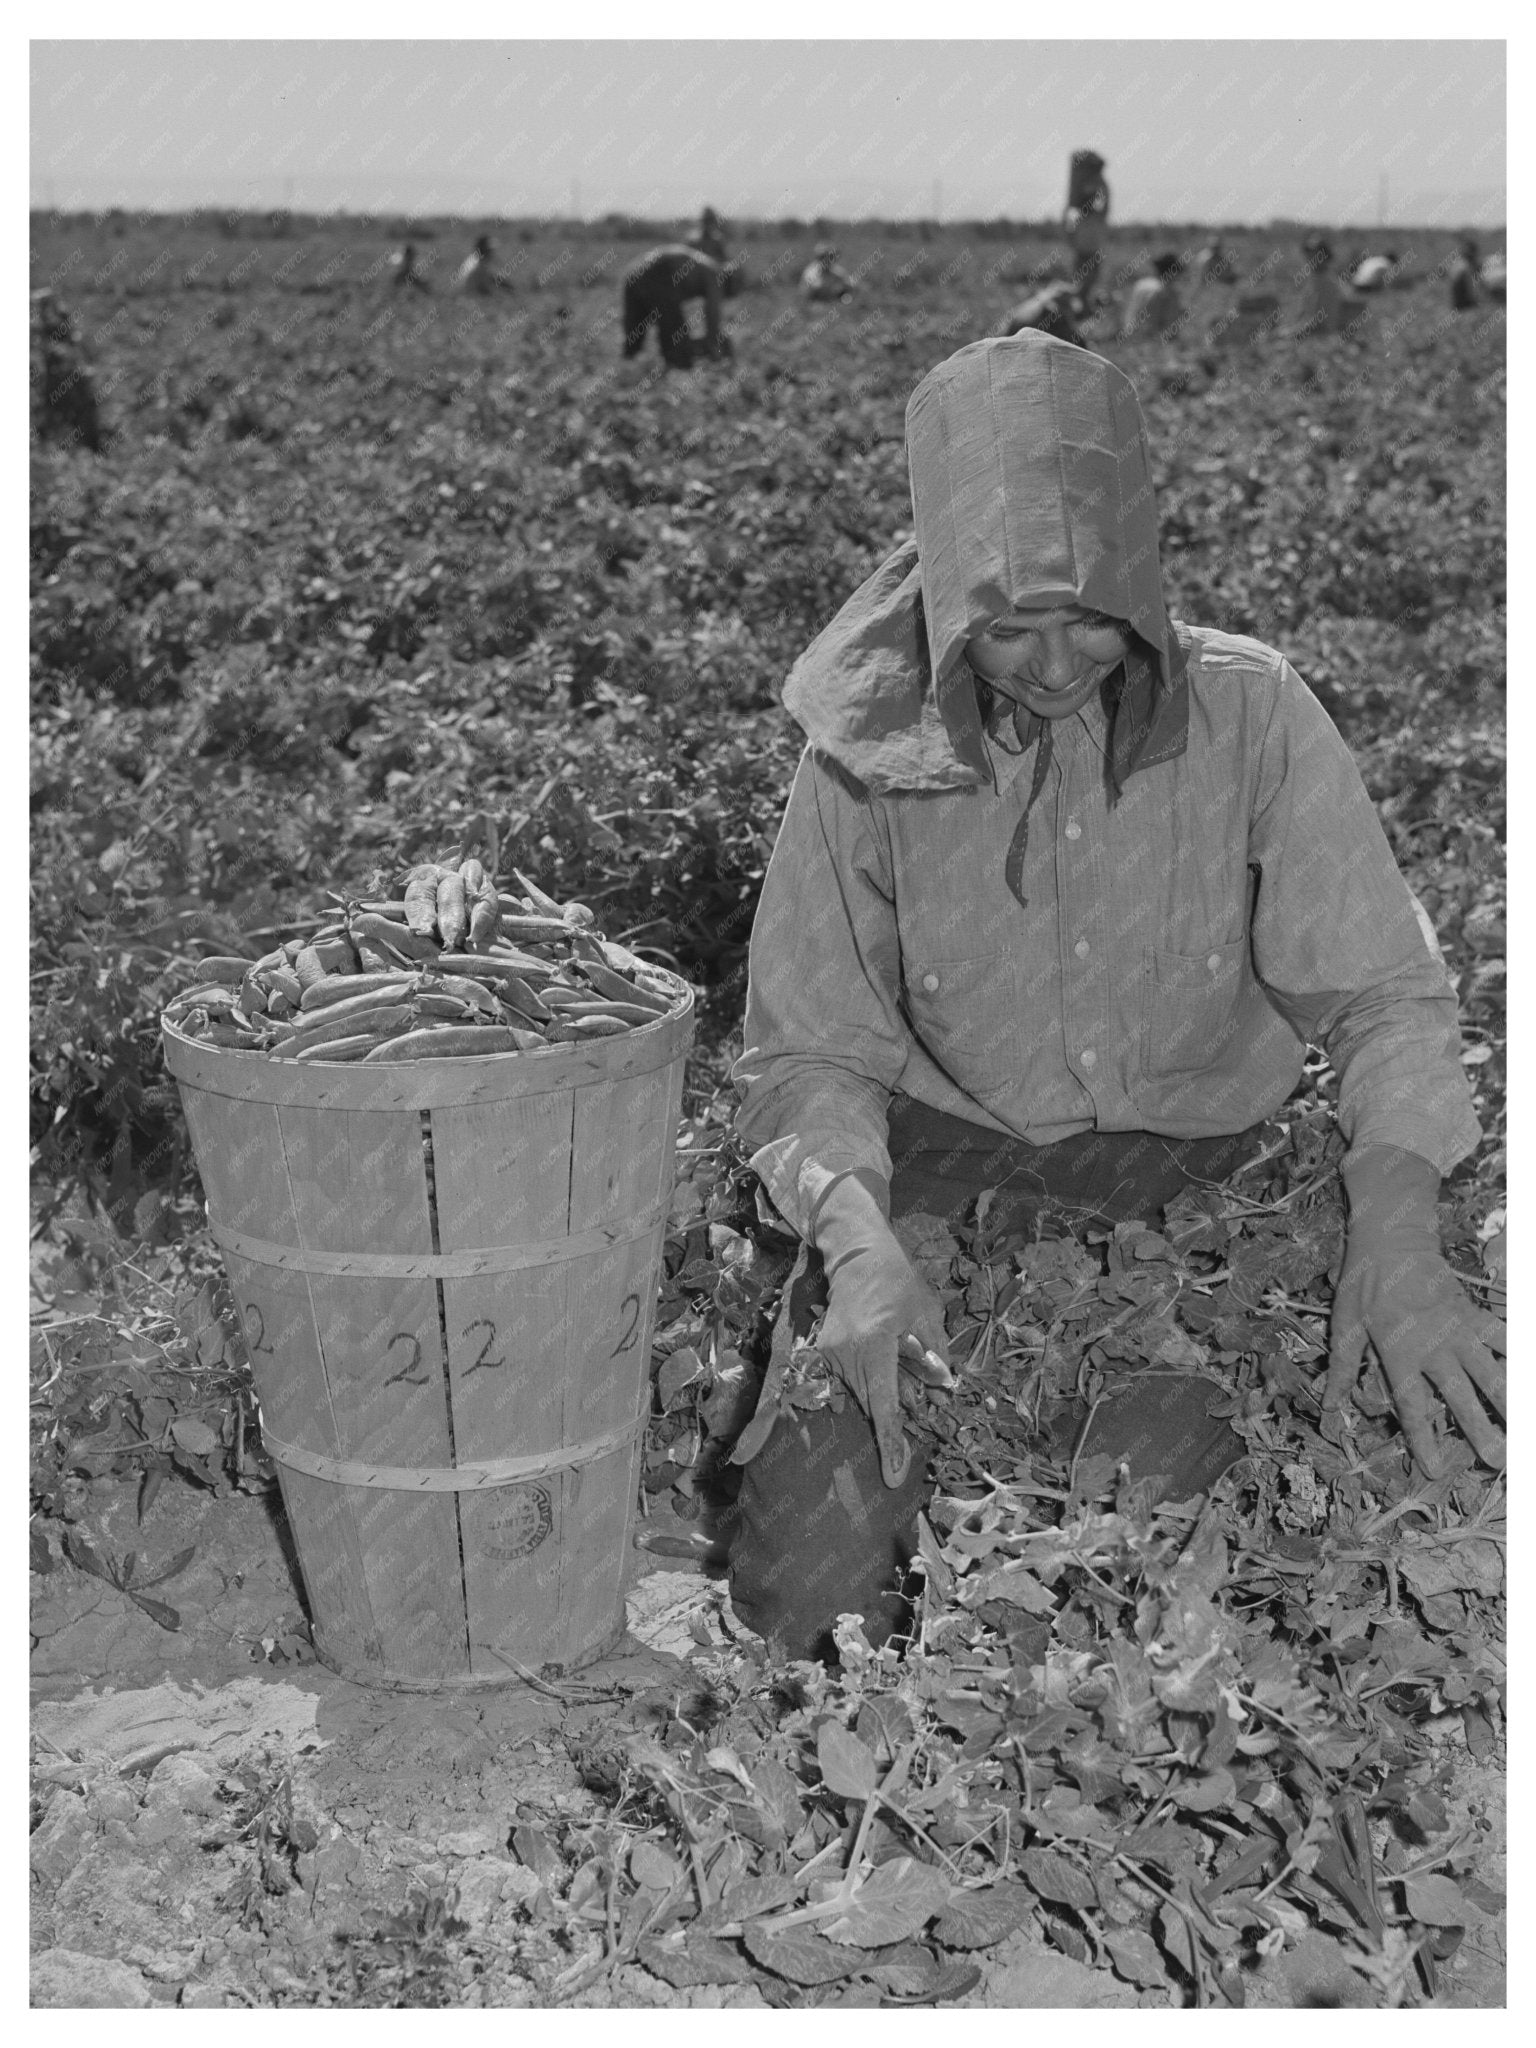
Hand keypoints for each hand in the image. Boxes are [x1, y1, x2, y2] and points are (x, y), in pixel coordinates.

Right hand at [812, 1172, 949, 1488]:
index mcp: (876, 1343)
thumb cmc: (896, 1281)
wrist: (855, 1254)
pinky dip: (866, 1379)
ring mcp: (830, 1353)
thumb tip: (945, 1389)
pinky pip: (848, 1380)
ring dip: (881, 1388)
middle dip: (895, 1405)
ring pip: (860, 1393)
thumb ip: (933, 1354)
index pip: (884, 1404)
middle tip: (916, 1379)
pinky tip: (878, 1353)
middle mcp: (847, 1353)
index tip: (893, 1478)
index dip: (891, 1443)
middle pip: (873, 1401)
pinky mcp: (822, 1352)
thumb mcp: (925, 1313)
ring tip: (896, 1353)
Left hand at [1325, 1147, 1505, 1474]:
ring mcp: (1458, 1331)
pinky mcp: (1473, 1313)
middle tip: (1498, 1461)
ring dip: (1508, 1400)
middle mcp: (1433, 1348)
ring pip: (1489, 1370)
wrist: (1392, 1239)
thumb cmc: (1362, 1285)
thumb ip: (1342, 1369)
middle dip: (1480, 1429)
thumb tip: (1327, 1409)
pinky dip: (1518, 1353)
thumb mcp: (1343, 1326)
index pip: (1412, 1406)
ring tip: (1522, 1428)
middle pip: (1460, 1396)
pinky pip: (1502, 1335)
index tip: (1437, 1471)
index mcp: (1399, 1355)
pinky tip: (1529, 1375)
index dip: (1424, 1440)